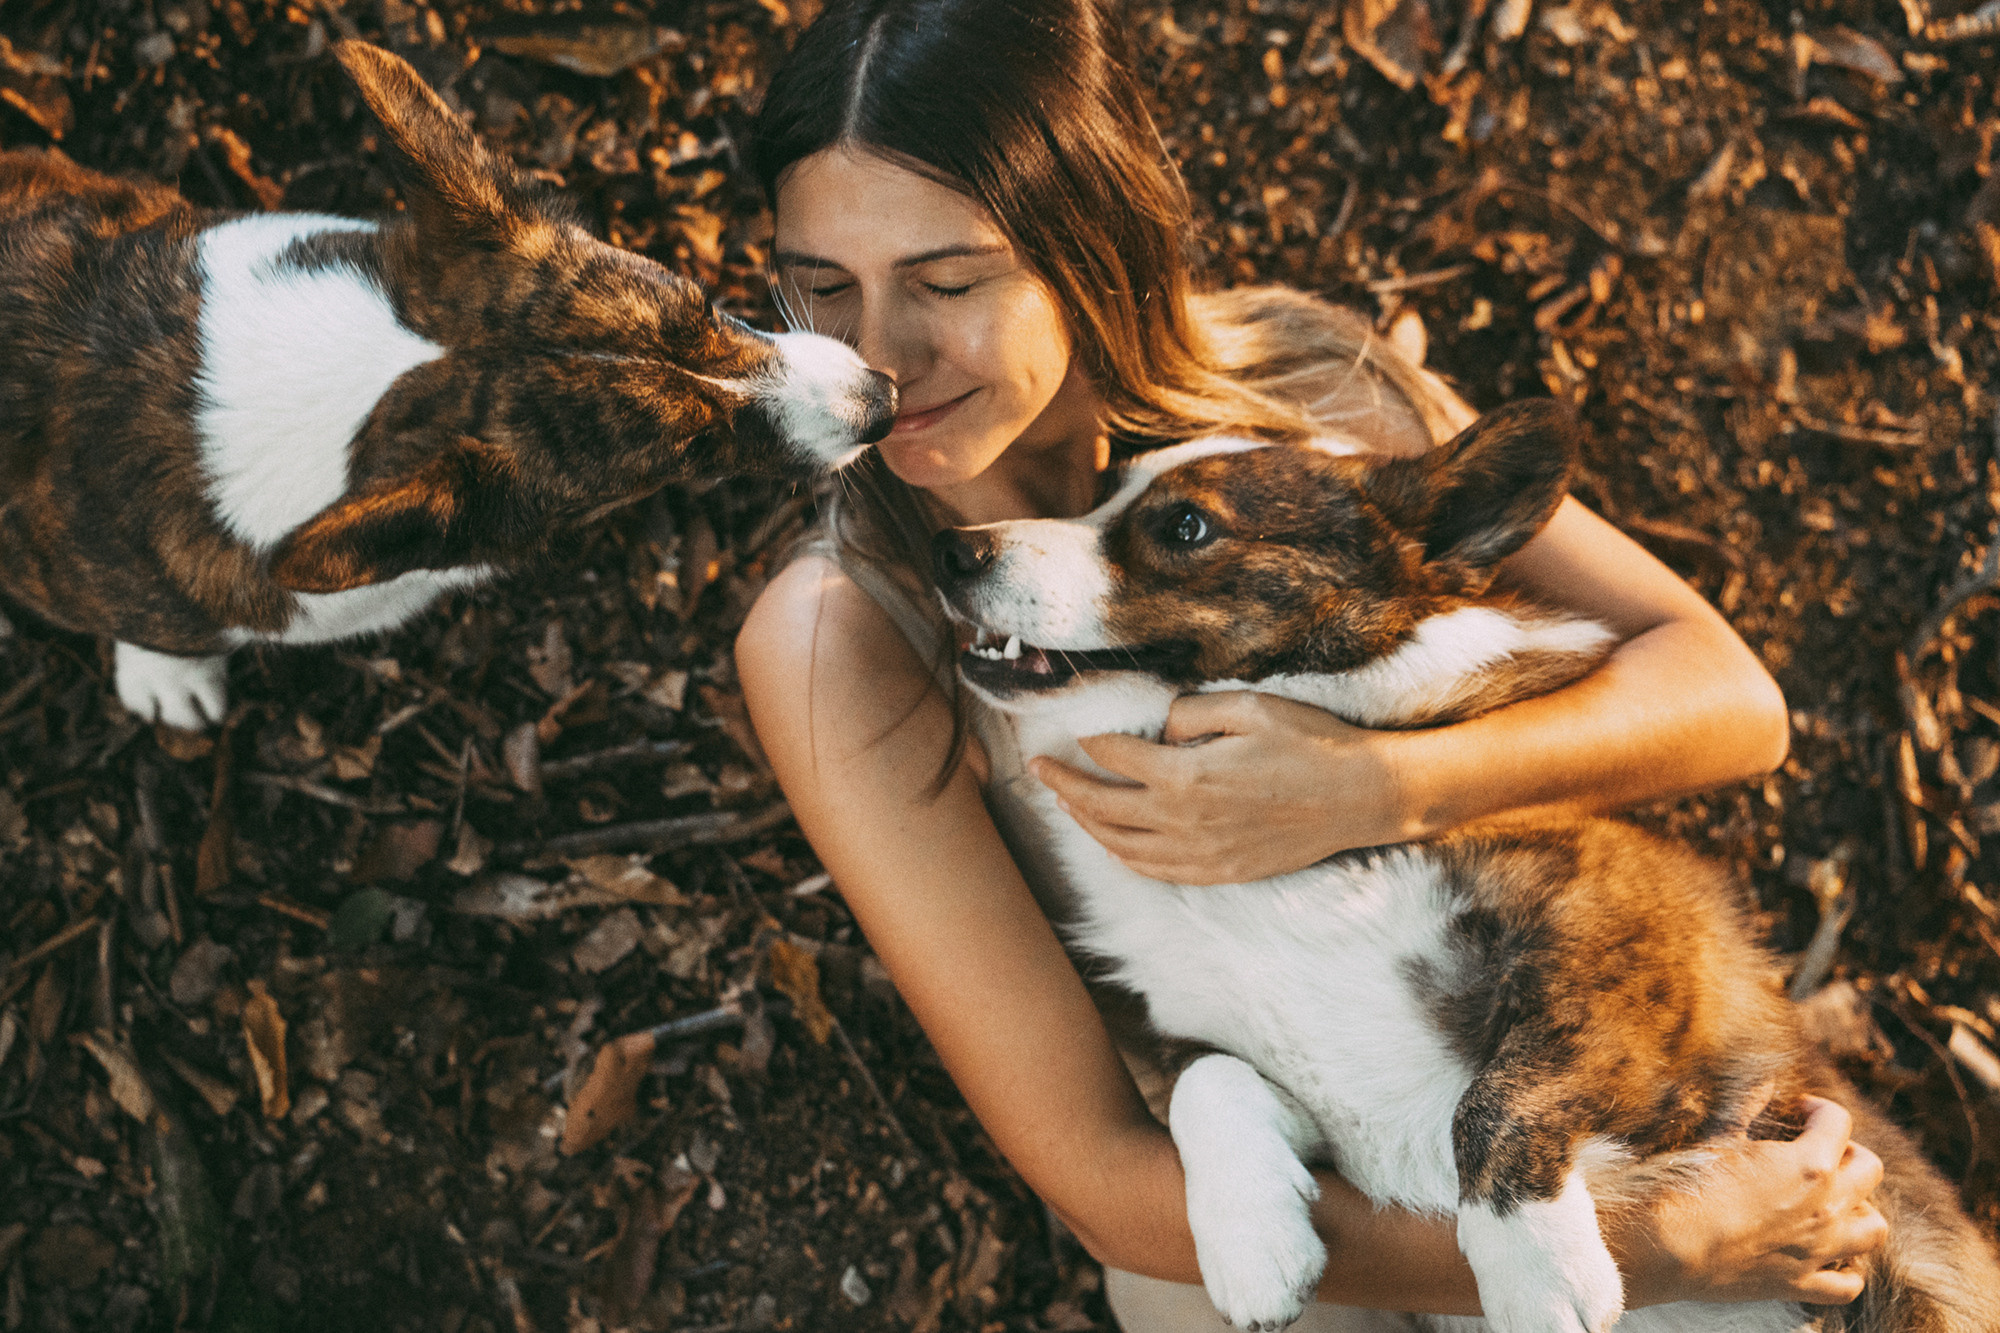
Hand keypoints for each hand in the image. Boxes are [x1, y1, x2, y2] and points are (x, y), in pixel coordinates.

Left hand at [1028, 690, 1414, 883]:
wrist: (1361, 796)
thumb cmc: (1310, 743)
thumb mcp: (1248, 707)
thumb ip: (1191, 712)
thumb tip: (1157, 722)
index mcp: (1186, 775)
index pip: (1116, 757)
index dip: (1089, 742)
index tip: (1072, 731)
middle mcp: (1184, 821)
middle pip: (1103, 806)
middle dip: (1064, 785)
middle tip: (1038, 768)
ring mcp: (1201, 854)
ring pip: (1121, 845)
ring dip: (1086, 824)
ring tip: (1066, 803)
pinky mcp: (1219, 873)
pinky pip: (1155, 871)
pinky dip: (1124, 856)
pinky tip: (1113, 843)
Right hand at [1610, 1096, 1887, 1307]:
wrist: (1669, 1246)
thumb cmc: (1688, 1187)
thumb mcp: (1717, 1138)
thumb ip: (1746, 1107)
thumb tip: (1764, 1083)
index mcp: (1808, 1165)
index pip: (1838, 1122)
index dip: (1818, 1109)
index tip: (1799, 1111)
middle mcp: (1826, 1206)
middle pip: (1869, 1170)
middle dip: (1848, 1153)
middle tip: (1818, 1153)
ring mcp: (1819, 1249)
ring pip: (1874, 1228)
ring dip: (1859, 1209)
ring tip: (1832, 1203)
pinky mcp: (1801, 1284)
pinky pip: (1848, 1284)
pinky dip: (1847, 1269)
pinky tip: (1831, 1256)